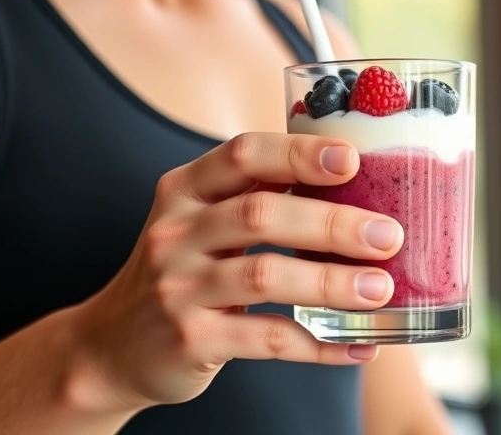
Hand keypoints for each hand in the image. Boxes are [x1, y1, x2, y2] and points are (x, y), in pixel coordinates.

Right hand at [67, 133, 403, 412]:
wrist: (112, 346)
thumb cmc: (183, 271)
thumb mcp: (202, 222)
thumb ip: (259, 198)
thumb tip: (359, 183)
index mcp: (185, 190)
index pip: (243, 155)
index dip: (298, 154)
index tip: (352, 159)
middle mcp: (176, 233)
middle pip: (261, 215)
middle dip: (332, 223)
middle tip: (388, 235)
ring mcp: (178, 288)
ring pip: (265, 277)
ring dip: (331, 283)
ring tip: (381, 288)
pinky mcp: (190, 340)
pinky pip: (266, 339)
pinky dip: (319, 343)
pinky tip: (358, 345)